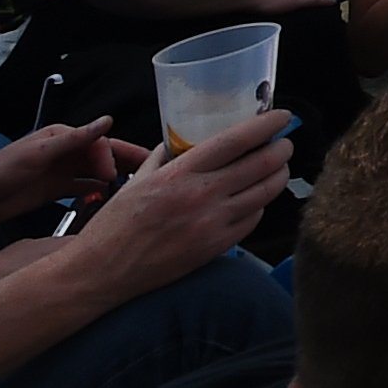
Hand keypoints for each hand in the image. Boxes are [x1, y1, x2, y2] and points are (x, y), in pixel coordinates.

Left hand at [0, 116, 133, 224]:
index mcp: (60, 137)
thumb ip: (75, 139)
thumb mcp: (37, 154)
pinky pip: (83, 188)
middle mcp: (64, 152)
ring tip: (136, 188)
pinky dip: (97, 192)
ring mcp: (60, 172)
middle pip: (102, 155)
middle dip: (124, 161)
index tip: (114, 176)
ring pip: (95, 171)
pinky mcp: (54, 191)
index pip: (97, 142)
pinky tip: (110, 198)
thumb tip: (108, 121)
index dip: (111, 156)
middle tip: (149, 174)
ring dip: (113, 177)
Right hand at [72, 107, 290, 298]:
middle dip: (282, 148)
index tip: (282, 116)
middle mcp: (201, 196)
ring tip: (277, 167)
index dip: (266, 124)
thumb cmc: (115, 225)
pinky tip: (253, 199)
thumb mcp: (137, 180)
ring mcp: (213, 224)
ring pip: (266, 192)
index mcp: (180, 174)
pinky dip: (260, 205)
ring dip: (278, 175)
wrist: (102, 272)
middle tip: (285, 142)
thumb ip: (165, 156)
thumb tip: (185, 138)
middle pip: (262, 164)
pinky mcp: (217, 248)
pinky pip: (254, 219)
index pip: (236, 140)